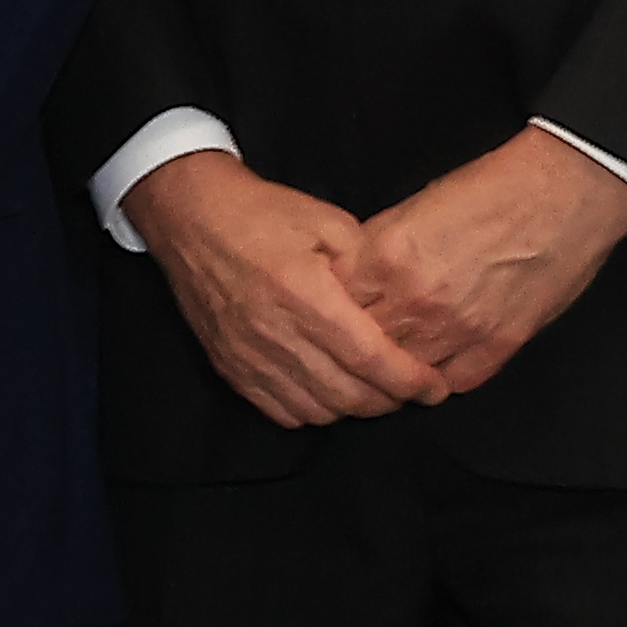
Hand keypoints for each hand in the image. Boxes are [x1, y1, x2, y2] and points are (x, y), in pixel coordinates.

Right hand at [134, 150, 448, 433]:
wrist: (191, 218)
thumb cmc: (262, 214)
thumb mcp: (330, 222)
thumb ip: (369, 266)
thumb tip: (401, 306)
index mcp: (305, 293)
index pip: (370, 358)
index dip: (410, 381)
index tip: (435, 387)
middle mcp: (275, 333)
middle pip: (348, 395)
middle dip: (390, 401)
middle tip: (411, 390)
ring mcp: (249, 356)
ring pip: (318, 411)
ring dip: (354, 409)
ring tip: (373, 391)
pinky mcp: (230, 367)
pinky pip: (282, 412)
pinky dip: (315, 412)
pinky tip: (329, 393)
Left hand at [336, 129, 626, 396]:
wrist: (566, 192)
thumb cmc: (492, 189)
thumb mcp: (413, 205)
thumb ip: (376, 246)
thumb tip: (350, 275)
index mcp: (388, 257)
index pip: (331, 304)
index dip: (326, 311)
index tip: (327, 315)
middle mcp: (417, 299)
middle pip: (360, 345)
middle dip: (352, 348)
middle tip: (350, 351)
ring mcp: (458, 328)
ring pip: (402, 374)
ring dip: (393, 371)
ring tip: (387, 367)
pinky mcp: (498, 345)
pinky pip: (452, 383)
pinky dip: (438, 379)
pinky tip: (431, 370)